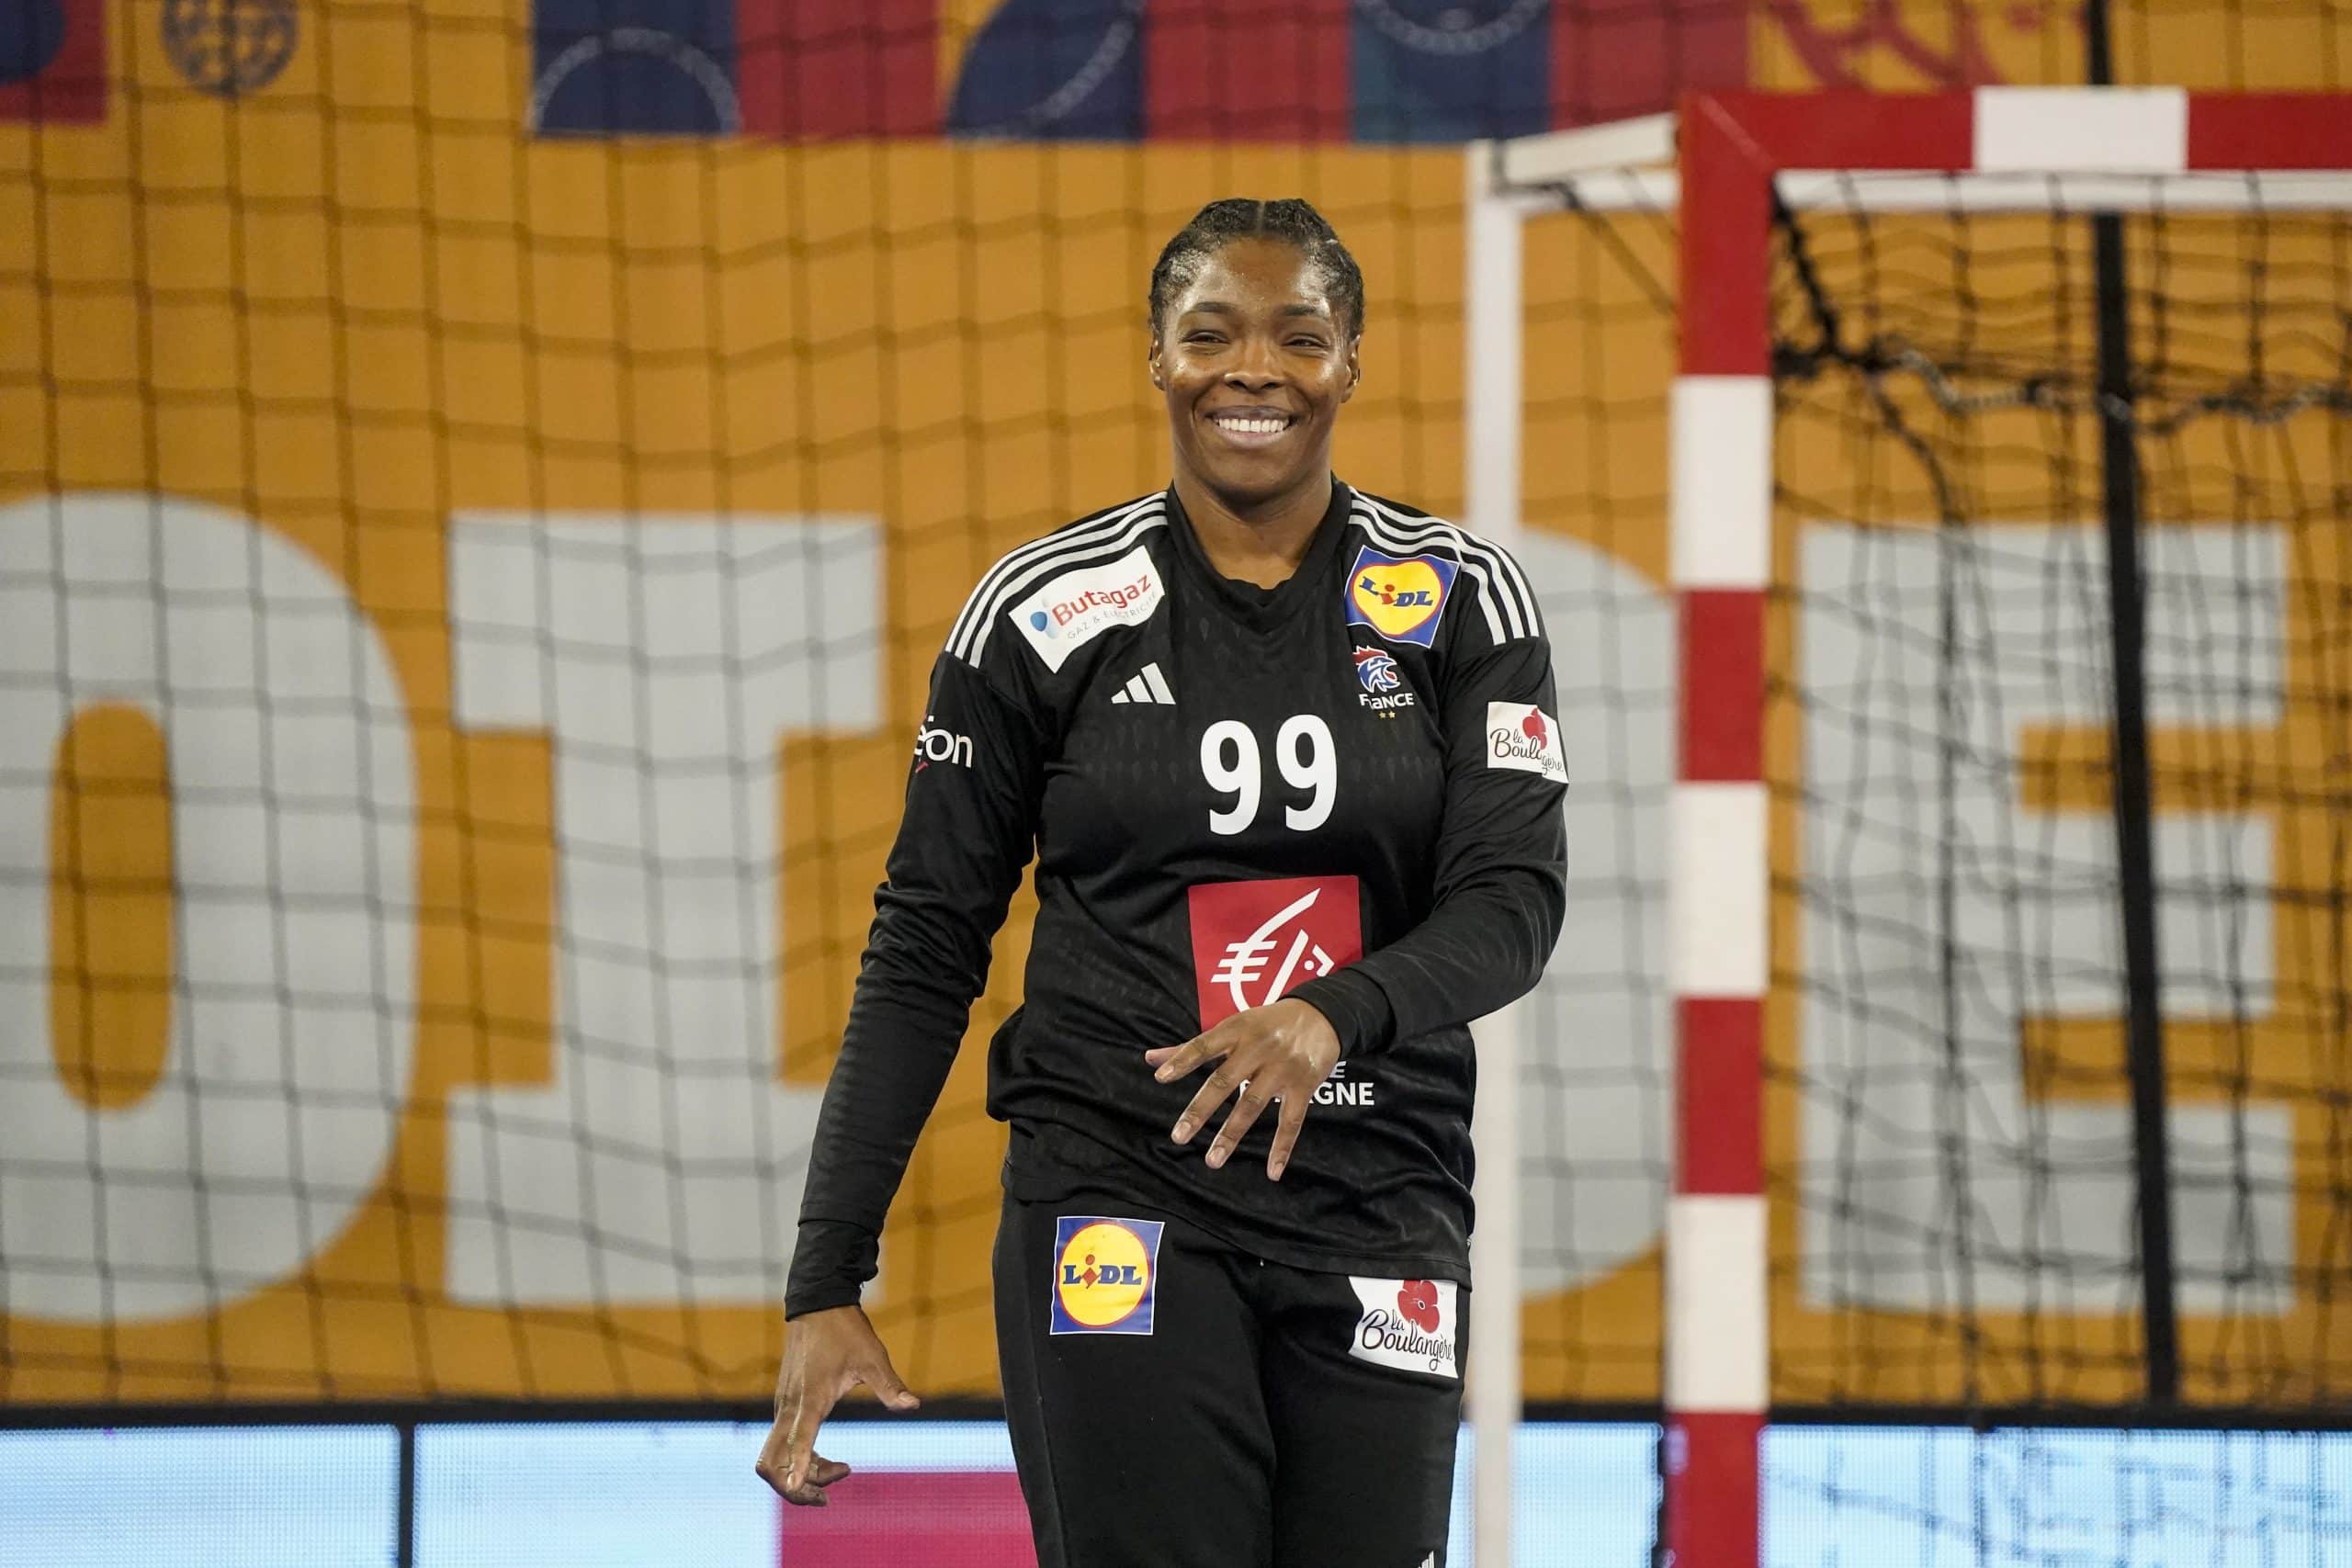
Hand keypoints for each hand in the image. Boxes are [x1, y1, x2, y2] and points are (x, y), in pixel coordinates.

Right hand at [754, 1305, 918, 1506]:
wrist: (818, 1303)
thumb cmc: (845, 1330)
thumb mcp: (873, 1357)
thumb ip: (890, 1386)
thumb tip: (913, 1405)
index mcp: (810, 1399)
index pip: (797, 1442)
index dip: (796, 1469)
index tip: (797, 1491)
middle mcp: (789, 1408)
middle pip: (770, 1463)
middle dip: (793, 1487)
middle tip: (828, 1496)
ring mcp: (783, 1406)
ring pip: (774, 1457)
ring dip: (800, 1474)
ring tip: (840, 1471)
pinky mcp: (785, 1404)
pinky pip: (781, 1444)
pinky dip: (798, 1460)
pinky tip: (825, 1459)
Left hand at [1144, 998, 1340, 1179]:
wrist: (1322, 1013)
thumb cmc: (1267, 1023)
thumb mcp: (1233, 1026)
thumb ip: (1192, 1047)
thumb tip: (1150, 1060)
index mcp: (1237, 1030)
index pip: (1204, 1045)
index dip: (1182, 1060)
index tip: (1160, 1077)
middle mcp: (1257, 1048)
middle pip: (1224, 1081)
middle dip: (1201, 1110)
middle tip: (1179, 1136)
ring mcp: (1281, 1068)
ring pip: (1252, 1105)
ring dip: (1231, 1134)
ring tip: (1212, 1160)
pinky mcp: (1304, 1085)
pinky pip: (1292, 1121)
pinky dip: (1283, 1148)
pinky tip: (1272, 1172)